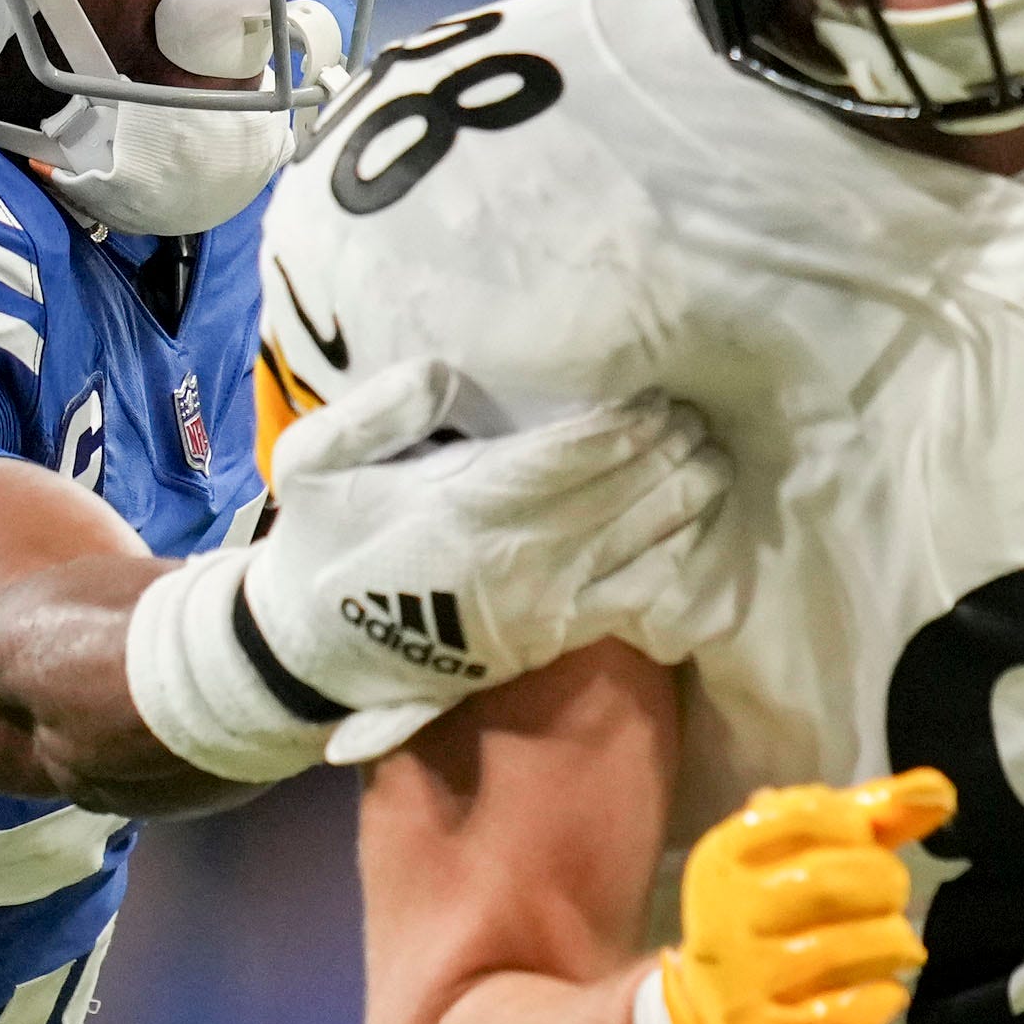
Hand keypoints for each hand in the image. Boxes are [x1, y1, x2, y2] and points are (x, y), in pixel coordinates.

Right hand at [124, 359, 728, 777]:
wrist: (311, 649)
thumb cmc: (319, 541)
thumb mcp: (313, 460)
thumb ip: (378, 411)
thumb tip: (446, 373)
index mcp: (465, 506)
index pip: (569, 457)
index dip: (623, 426)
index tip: (658, 397)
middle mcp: (518, 557)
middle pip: (619, 494)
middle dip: (666, 453)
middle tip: (701, 418)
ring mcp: (542, 604)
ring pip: (638, 544)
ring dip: (683, 499)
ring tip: (712, 461)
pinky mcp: (552, 639)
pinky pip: (631, 601)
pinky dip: (671, 564)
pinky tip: (695, 533)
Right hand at [654, 770, 954, 1023]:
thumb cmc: (783, 927)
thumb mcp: (811, 860)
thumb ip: (873, 817)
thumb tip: (937, 790)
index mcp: (724, 859)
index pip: (807, 815)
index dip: (858, 826)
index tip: (865, 843)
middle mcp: (724, 917)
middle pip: (835, 880)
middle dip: (886, 885)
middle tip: (890, 901)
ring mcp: (745, 984)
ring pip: (854, 946)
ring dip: (895, 944)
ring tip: (893, 947)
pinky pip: (858, 1009)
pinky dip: (886, 998)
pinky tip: (878, 993)